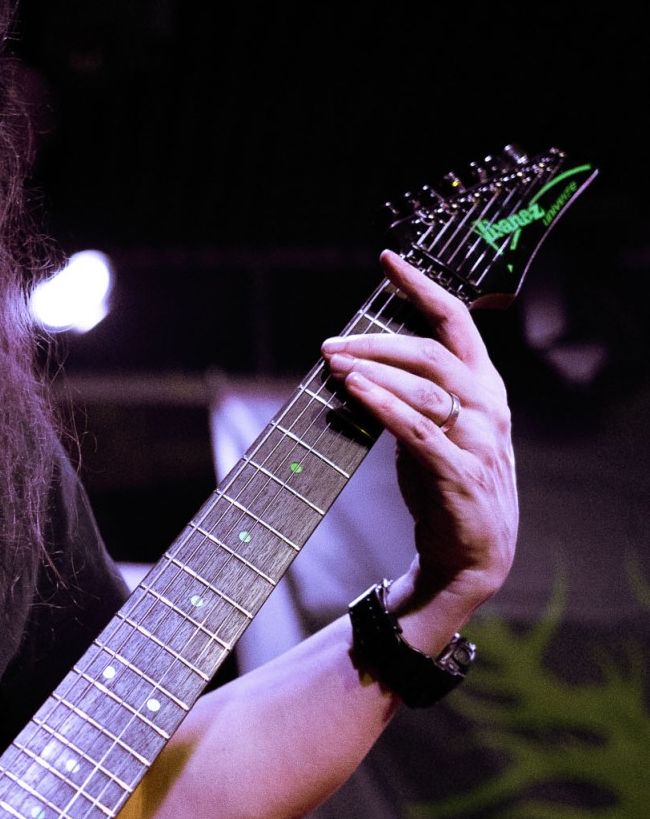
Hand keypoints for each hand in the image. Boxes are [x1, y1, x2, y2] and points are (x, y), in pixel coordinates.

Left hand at [322, 250, 517, 647]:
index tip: (388, 261)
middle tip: (331, 343)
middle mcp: (488, 406)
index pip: (458, 321)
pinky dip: (383, 406)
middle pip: (431, 351)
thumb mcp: (434, 430)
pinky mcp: (459, 473)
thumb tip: (362, 361)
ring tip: (334, 364)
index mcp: (486, 388)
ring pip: (423, 387)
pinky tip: (355, 392)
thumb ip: (412, 395)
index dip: (422, 286)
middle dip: (376, 340)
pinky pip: (417, 430)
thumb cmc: (446, 489)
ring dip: (373, 371)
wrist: (470, 557)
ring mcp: (479, 439)